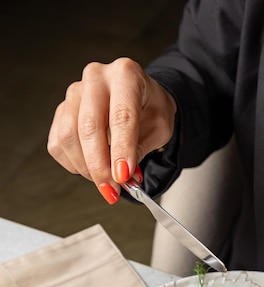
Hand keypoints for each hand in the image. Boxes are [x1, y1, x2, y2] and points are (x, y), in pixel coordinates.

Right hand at [47, 57, 176, 203]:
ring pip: (68, 137)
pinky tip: (91, 168)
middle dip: (100, 165)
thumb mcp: (159, 128)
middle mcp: (96, 78)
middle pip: (89, 127)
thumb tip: (122, 175)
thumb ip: (140, 149)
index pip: (121, 116)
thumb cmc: (150, 109)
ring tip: (105, 181)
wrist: (140, 99)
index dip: (121, 150)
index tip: (122, 176)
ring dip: (86, 167)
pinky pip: (58, 144)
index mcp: (126, 75)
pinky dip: (73, 164)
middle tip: (112, 188)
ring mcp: (75, 93)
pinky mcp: (61, 110)